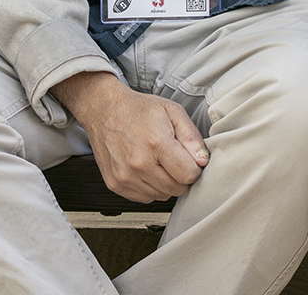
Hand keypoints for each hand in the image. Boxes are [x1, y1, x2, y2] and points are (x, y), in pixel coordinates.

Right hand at [52, 71, 208, 202]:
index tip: (189, 160)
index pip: (188, 175)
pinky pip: (144, 198)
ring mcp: (125, 176)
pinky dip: (150, 188)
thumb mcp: (173, 111)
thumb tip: (202, 161)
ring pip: (161, 196)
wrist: (104, 110)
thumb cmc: (138, 109)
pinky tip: (147, 169)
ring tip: (159, 162)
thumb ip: (192, 137)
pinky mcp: (115, 184)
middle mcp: (139, 163)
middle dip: (181, 177)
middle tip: (175, 160)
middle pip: (176, 189)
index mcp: (157, 143)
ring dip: (166, 184)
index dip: (194, 169)